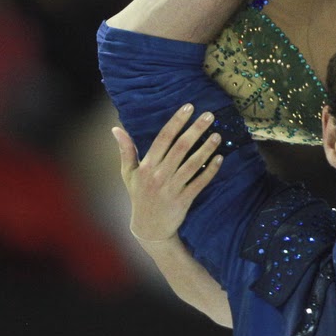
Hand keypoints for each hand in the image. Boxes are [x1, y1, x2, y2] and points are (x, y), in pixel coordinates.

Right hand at [111, 105, 223, 247]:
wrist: (149, 228)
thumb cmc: (139, 196)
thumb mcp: (128, 174)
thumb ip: (125, 150)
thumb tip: (116, 128)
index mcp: (146, 166)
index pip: (163, 138)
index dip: (177, 121)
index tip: (189, 107)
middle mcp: (159, 175)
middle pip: (181, 147)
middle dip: (196, 129)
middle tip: (210, 115)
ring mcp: (172, 188)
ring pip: (193, 164)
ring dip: (207, 148)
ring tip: (217, 135)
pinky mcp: (184, 200)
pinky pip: (200, 182)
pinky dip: (210, 170)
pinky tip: (220, 158)